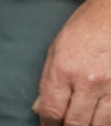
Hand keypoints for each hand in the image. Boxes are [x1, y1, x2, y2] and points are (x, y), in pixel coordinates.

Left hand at [33, 0, 110, 124]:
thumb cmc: (84, 27)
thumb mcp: (57, 47)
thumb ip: (47, 80)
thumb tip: (39, 108)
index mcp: (64, 68)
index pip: (52, 111)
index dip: (48, 123)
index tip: (49, 124)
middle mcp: (87, 80)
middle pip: (74, 124)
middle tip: (65, 123)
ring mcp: (110, 87)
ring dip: (87, 125)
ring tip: (83, 117)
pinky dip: (104, 120)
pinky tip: (97, 114)